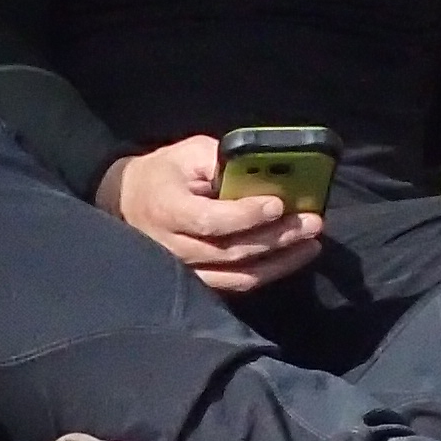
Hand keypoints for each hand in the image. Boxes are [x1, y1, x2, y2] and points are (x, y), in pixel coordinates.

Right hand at [98, 133, 323, 292]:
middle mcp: (173, 247)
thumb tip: (265, 170)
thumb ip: (221, 161)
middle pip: (231, 251)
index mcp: (167, 210)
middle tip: (312, 223)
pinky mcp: (197, 283)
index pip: (209, 220)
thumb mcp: (187, 154)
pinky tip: (292, 259)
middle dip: (276, 237)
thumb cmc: (163, 174)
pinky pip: (236, 285)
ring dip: (280, 261)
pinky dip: (268, 273)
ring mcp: (184, 272)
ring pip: (238, 275)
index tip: (277, 205)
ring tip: (311, 244)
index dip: (244, 215)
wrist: (128, 204)